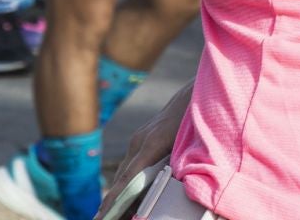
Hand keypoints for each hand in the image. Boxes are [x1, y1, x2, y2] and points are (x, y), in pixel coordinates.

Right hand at [97, 79, 187, 218]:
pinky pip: (132, 162)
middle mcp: (140, 141)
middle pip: (122, 178)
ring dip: (120, 192)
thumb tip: (173, 189)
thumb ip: (178, 167)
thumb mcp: (189, 146)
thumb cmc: (197, 120)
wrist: (196, 92)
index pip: (127, 178)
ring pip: (125, 170)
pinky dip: (128, 179)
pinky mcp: (144, 137)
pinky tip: (130, 194)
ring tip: (115, 214)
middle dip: (113, 201)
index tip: (102, 217)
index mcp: (151, 144)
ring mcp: (139, 138)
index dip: (114, 199)